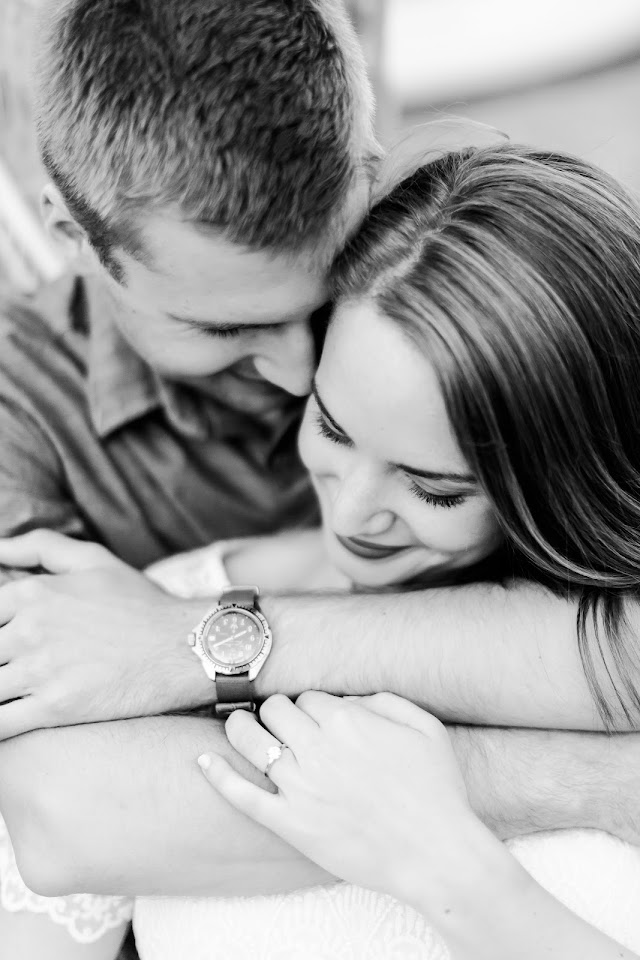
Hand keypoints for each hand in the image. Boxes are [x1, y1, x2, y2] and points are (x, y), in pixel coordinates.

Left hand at [0, 530, 211, 737]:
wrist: (185, 646)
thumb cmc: (141, 603)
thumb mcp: (93, 559)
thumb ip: (39, 547)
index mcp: (32, 593)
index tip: (7, 647)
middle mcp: (29, 629)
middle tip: (10, 666)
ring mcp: (40, 670)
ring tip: (10, 690)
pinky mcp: (54, 708)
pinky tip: (5, 720)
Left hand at [198, 691, 492, 906]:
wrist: (436, 853)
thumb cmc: (436, 789)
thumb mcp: (424, 726)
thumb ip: (384, 700)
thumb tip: (349, 699)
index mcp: (347, 720)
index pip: (308, 697)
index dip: (311, 706)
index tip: (318, 719)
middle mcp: (317, 748)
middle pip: (275, 710)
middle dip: (277, 711)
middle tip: (283, 723)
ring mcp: (300, 787)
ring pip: (251, 740)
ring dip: (240, 727)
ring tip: (239, 725)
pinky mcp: (291, 823)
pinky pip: (243, 796)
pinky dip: (217, 775)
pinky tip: (202, 760)